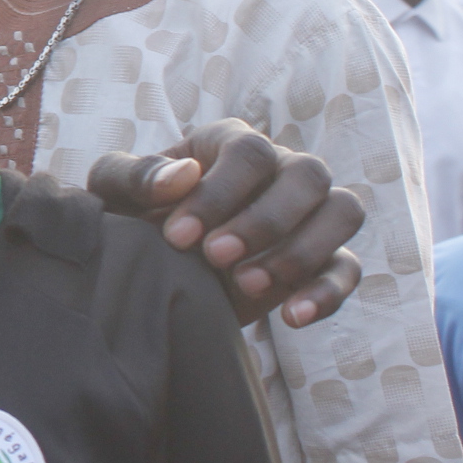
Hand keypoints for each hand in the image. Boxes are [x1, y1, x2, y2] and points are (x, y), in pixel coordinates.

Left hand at [83, 119, 364, 328]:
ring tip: (246, 284)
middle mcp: (281, 169)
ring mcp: (309, 213)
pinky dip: (328, 292)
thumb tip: (183, 176)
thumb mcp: (115, 194)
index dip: (218, 194)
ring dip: (301, 250)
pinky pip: (347, 268)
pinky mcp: (322, 260)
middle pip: (307, 175)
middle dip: (263, 221)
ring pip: (343, 211)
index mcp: (231, 143)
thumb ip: (135, 176)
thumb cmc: (130, 216)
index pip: (249, 152)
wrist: (148, 268)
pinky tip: (291, 318)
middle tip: (213, 257)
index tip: (176, 236)